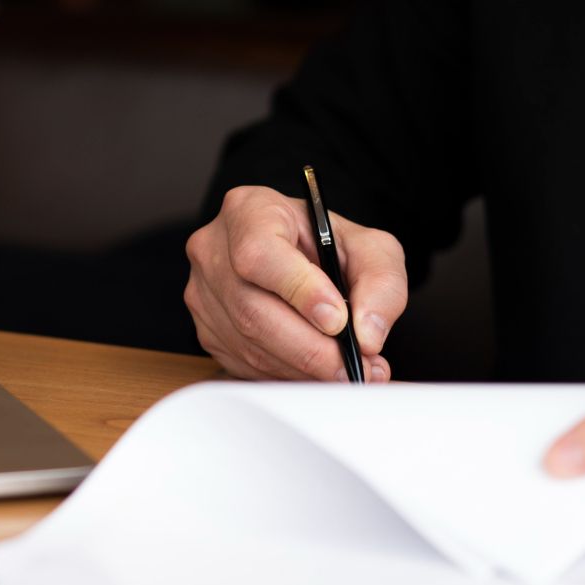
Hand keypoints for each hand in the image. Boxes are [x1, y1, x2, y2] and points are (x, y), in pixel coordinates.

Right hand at [184, 185, 407, 382]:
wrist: (298, 254)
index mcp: (249, 210)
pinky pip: (243, 364)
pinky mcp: (206, 329)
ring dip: (303, 368)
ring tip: (347, 370)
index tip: (338, 321)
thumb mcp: (369, 246)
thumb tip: (367, 334)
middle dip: (310, 348)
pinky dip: (286, 374)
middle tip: (354, 366)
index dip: (299, 291)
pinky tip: (316, 370)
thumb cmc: (326, 243)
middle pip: (252, 309)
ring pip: (249, 344)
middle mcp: (215, 248)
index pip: (259, 254)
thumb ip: (380, 282)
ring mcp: (204, 292)